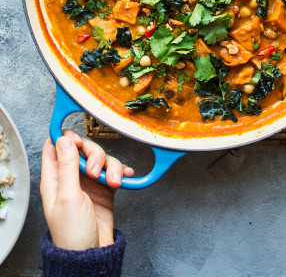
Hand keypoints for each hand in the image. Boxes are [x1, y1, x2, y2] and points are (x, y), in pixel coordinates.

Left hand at [40, 130, 133, 249]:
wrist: (91, 254)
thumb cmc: (72, 233)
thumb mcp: (68, 197)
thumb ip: (67, 166)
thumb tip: (63, 139)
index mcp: (55, 178)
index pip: (56, 146)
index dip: (67, 137)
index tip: (78, 140)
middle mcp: (71, 177)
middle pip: (83, 149)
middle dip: (94, 155)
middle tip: (96, 171)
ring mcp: (89, 182)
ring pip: (101, 159)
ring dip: (111, 166)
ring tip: (113, 182)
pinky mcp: (104, 188)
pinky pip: (114, 171)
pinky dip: (121, 171)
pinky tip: (125, 177)